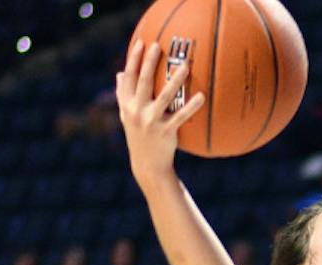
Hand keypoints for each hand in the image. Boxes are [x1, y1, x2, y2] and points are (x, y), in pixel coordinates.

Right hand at [116, 40, 205, 183]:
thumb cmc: (139, 137)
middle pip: (143, 82)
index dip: (133, 60)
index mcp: (127, 105)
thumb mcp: (127, 116)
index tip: (141, 43)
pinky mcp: (166, 132)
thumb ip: (123, 94)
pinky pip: (181, 116)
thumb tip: (120, 73)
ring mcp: (151, 121)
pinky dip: (191, 106)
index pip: (128, 78)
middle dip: (149, 62)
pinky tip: (202, 96)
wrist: (147, 165)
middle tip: (158, 45)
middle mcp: (136, 111)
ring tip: (185, 65)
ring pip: (164, 96)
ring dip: (175, 80)